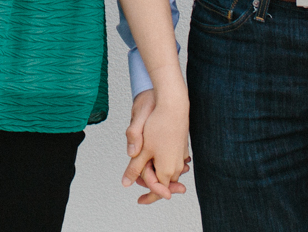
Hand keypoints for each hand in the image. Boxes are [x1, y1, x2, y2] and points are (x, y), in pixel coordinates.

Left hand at [120, 87, 190, 203]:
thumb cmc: (158, 126)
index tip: (139, 201)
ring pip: (168, 171)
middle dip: (151, 182)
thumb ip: (134, 168)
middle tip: (138, 181)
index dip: (148, 197)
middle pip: (164, 182)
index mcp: (167, 170)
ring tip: (145, 167)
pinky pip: (173, 161)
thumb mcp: (142, 150)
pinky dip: (164, 163)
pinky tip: (156, 156)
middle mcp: (177, 166)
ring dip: (157, 172)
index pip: (158, 191)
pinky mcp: (182, 148)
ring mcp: (181, 157)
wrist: (174, 106)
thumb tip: (126, 183)